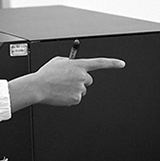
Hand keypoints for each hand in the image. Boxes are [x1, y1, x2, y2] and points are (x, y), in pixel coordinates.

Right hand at [9, 56, 125, 110]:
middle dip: (80, 80)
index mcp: (79, 65)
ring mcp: (80, 88)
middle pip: (89, 79)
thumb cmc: (46, 74)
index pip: (100, 63)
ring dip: (73, 89)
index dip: (113, 63)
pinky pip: (76, 98)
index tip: (121, 64)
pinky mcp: (77, 99)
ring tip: (60, 87)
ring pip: (81, 90)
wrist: (38, 86)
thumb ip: (69, 62)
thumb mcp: (58, 62)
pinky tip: (60, 94)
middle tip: (67, 81)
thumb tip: (73, 65)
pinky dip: (69, 97)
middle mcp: (82, 76)